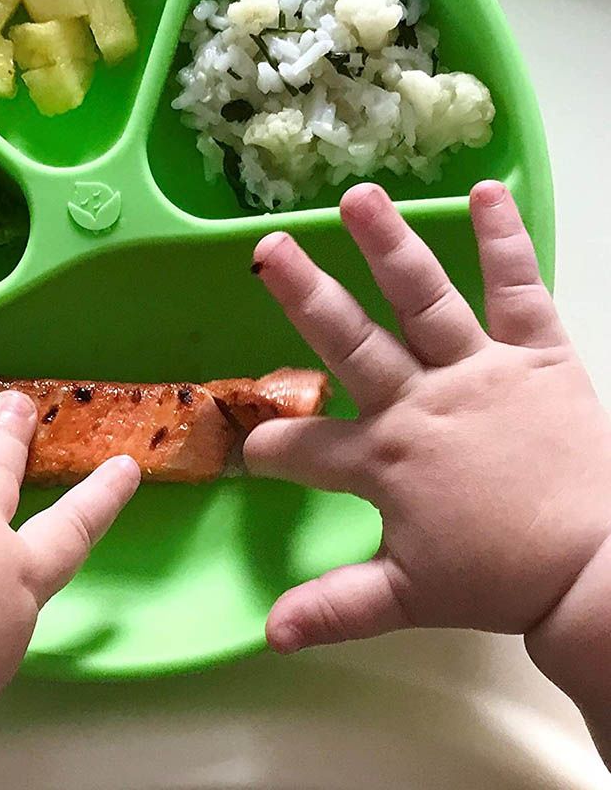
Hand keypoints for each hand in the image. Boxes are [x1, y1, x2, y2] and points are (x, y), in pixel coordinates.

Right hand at [245, 182, 610, 654]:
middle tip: (269, 251)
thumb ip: (334, 607)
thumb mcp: (407, 596)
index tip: (250, 447)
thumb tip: (267, 634)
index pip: (304, 448)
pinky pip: (519, 290)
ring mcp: (478, 371)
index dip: (270, 449)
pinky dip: (505, 241)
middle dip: (304, 296)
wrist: (600, 572)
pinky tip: (486, 191)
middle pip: (350, 342)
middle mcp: (420, 402)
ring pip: (424, 299)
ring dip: (388, 246)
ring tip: (359, 197)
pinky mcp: (538, 356)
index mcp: (385, 458)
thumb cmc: (500, 579)